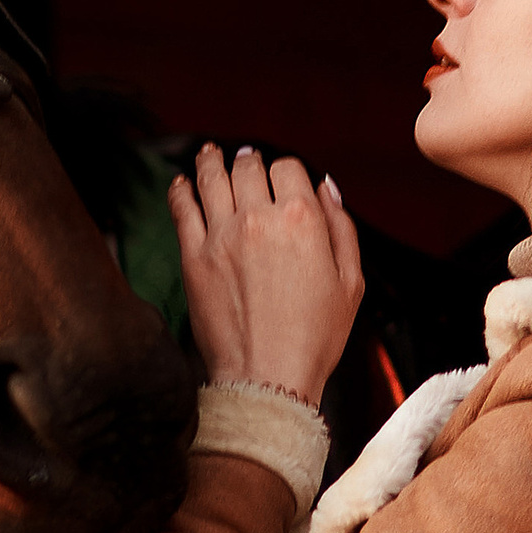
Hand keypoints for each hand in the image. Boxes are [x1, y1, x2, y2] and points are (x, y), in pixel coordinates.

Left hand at [168, 145, 365, 402]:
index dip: (286, 171)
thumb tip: (325, 186)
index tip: (281, 180)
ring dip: (211, 161)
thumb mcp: (351, 282)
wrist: (268, 378)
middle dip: (248, 162)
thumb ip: (341, 226)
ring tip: (210, 154)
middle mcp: (258, 218)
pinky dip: (180, 189)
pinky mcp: (193, 257)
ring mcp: (221, 236)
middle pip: (247, 167)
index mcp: (302, 219)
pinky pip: (182, 208)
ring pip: (211, 178)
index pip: (288, 168)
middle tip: (244, 161)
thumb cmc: (316, 337)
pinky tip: (182, 182)